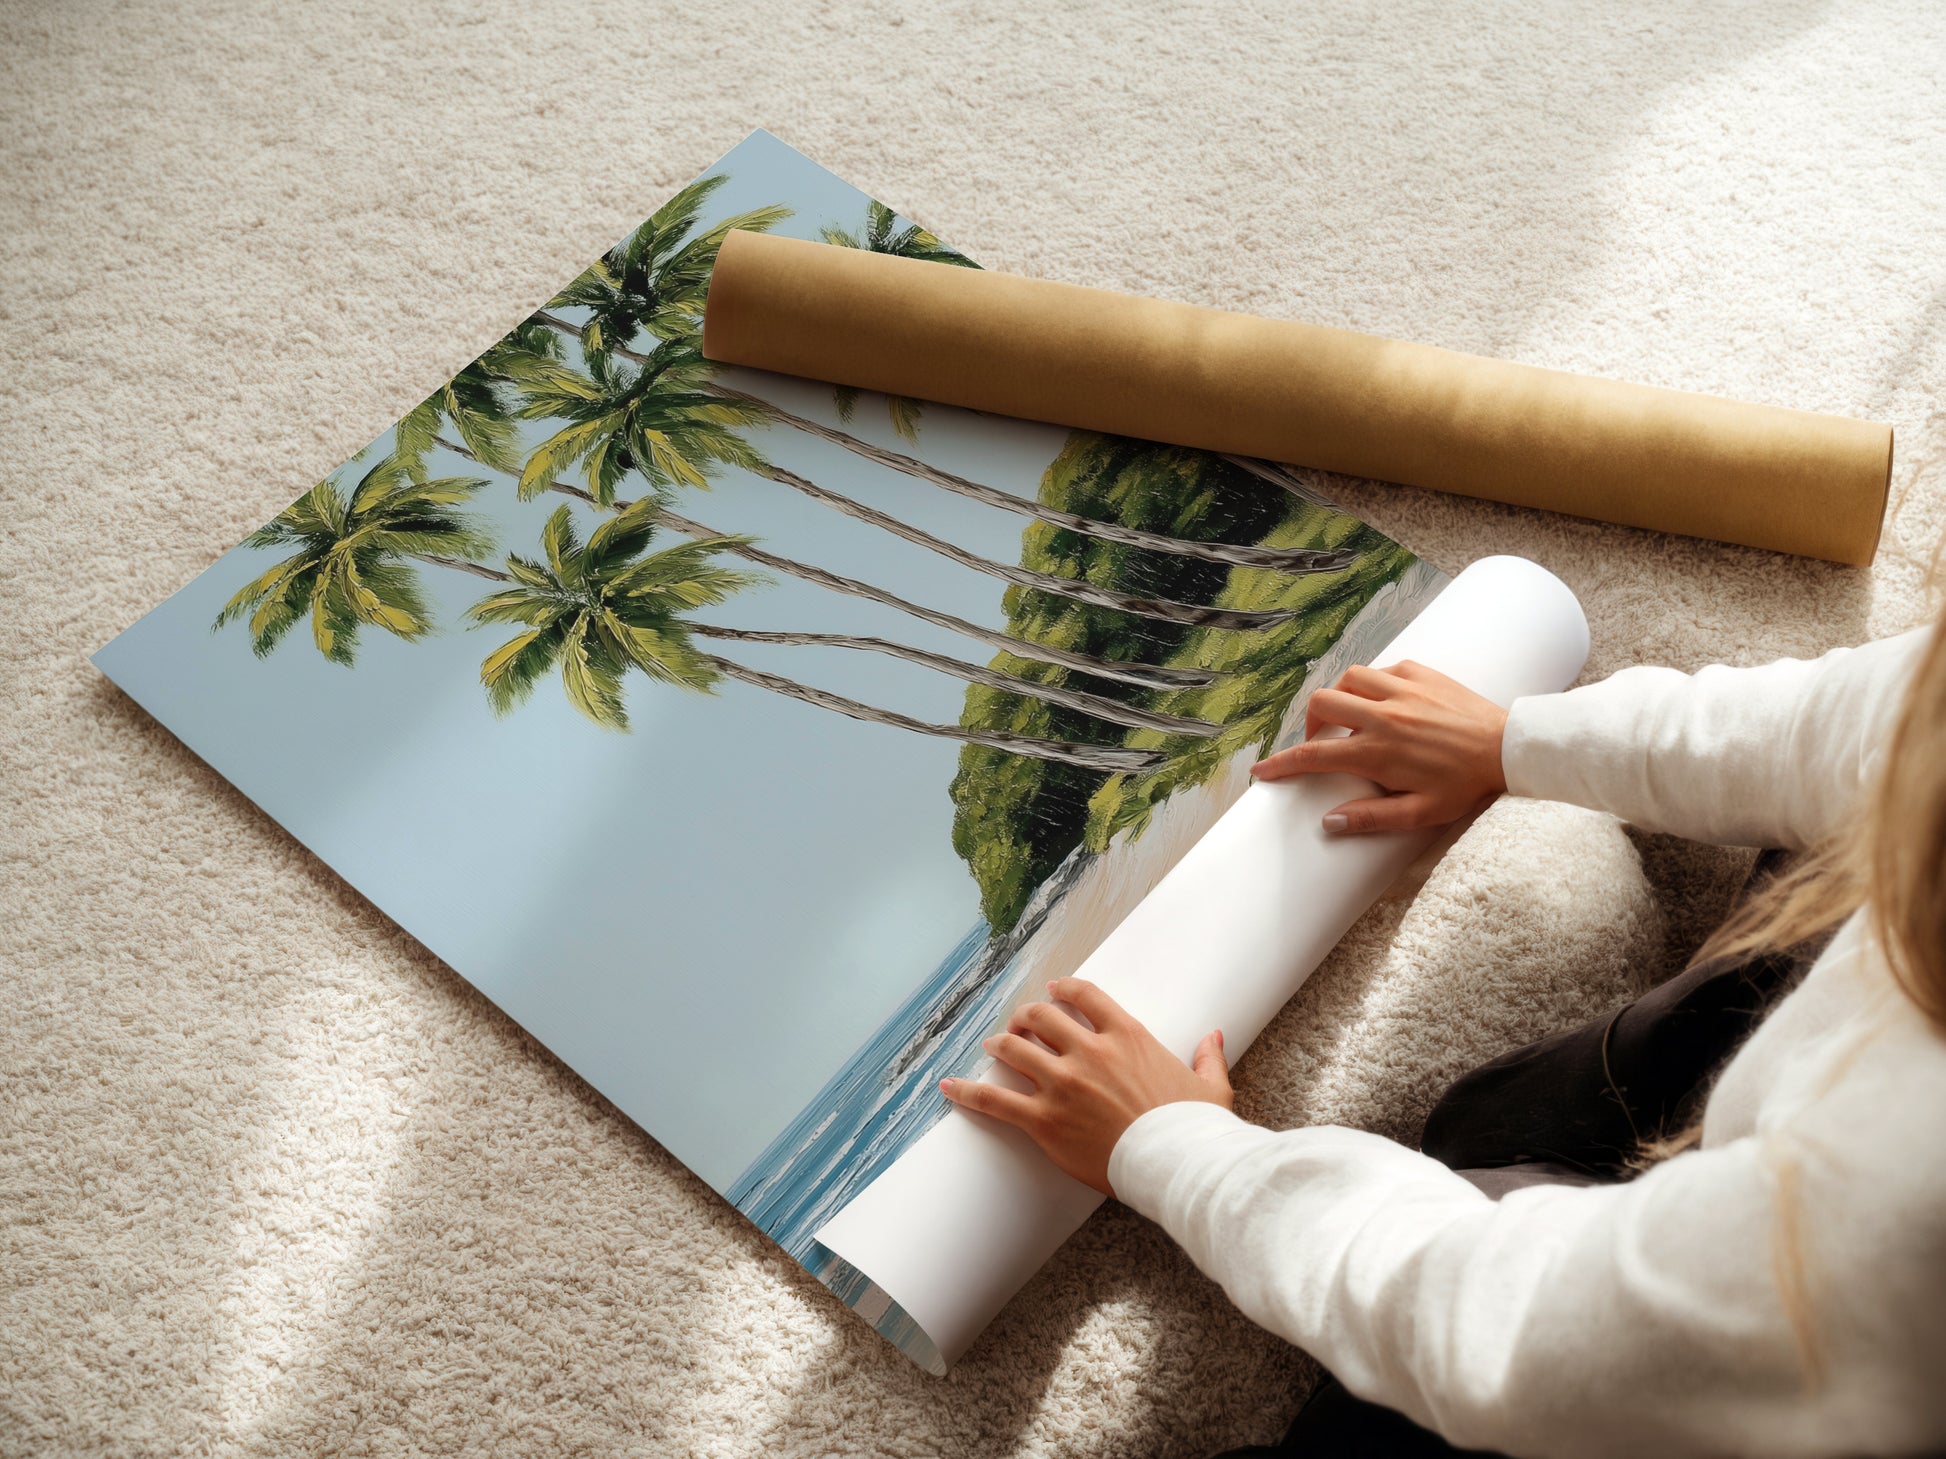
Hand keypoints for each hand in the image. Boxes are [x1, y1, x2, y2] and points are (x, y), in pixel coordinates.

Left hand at [938, 976, 1230, 1196]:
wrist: (1178, 1165)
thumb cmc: (1195, 1129)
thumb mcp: (1210, 1087)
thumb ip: (1208, 1057)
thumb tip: (1214, 1036)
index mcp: (1127, 1036)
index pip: (1084, 996)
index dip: (1063, 990)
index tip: (1052, 991)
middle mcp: (1090, 1052)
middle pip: (1041, 1017)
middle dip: (1025, 1017)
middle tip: (1018, 1024)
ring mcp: (1063, 1084)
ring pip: (1014, 1049)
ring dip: (999, 1044)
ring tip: (991, 1046)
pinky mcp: (1044, 1120)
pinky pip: (995, 1100)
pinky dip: (968, 1091)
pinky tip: (949, 1086)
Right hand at [1249, 660, 1507, 833]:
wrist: (1509, 748)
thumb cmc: (1466, 785)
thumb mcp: (1421, 813)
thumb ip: (1372, 818)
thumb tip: (1329, 822)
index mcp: (1378, 752)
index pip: (1314, 756)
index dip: (1281, 764)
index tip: (1262, 771)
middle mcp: (1383, 715)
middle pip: (1322, 704)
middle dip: (1310, 723)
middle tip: (1322, 743)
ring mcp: (1402, 689)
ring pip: (1348, 678)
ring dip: (1340, 697)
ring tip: (1350, 718)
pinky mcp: (1421, 673)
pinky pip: (1382, 669)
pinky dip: (1373, 683)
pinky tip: (1385, 701)